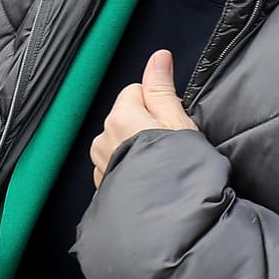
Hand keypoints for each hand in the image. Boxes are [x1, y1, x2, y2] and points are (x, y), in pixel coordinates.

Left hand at [89, 50, 198, 187]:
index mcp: (121, 116)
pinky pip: (117, 165)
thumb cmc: (176, 172)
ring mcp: (100, 163)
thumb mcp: (178, 124)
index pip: (136, 91)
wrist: (165, 221)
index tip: (172, 123)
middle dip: (146, 128)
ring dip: (137, 149)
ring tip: (160, 167)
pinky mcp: (102, 184)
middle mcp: (103, 137)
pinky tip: (149, 181)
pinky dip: (131, 169)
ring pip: (120, 142)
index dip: (159, 105)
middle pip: (127, 117)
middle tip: (170, 148)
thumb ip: (162, 89)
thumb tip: (158, 57)